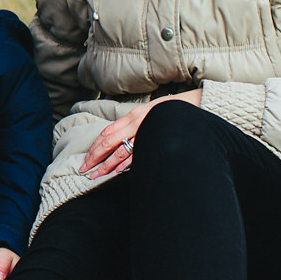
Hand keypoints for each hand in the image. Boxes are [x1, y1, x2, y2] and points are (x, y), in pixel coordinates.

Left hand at [80, 89, 202, 178]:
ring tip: (94, 175)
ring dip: (105, 165)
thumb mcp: (150, 113)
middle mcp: (136, 123)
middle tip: (83, 169)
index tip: (86, 157)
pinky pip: (136, 155)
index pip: (107, 132)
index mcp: (133, 116)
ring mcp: (145, 132)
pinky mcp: (154, 141)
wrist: (197, 104)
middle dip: (94, 156)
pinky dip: (123, 165)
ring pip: (119, 151)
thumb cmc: (173, 110)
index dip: (94, 145)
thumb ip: (136, 124)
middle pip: (108, 142)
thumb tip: (123, 139)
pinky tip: (114, 172)